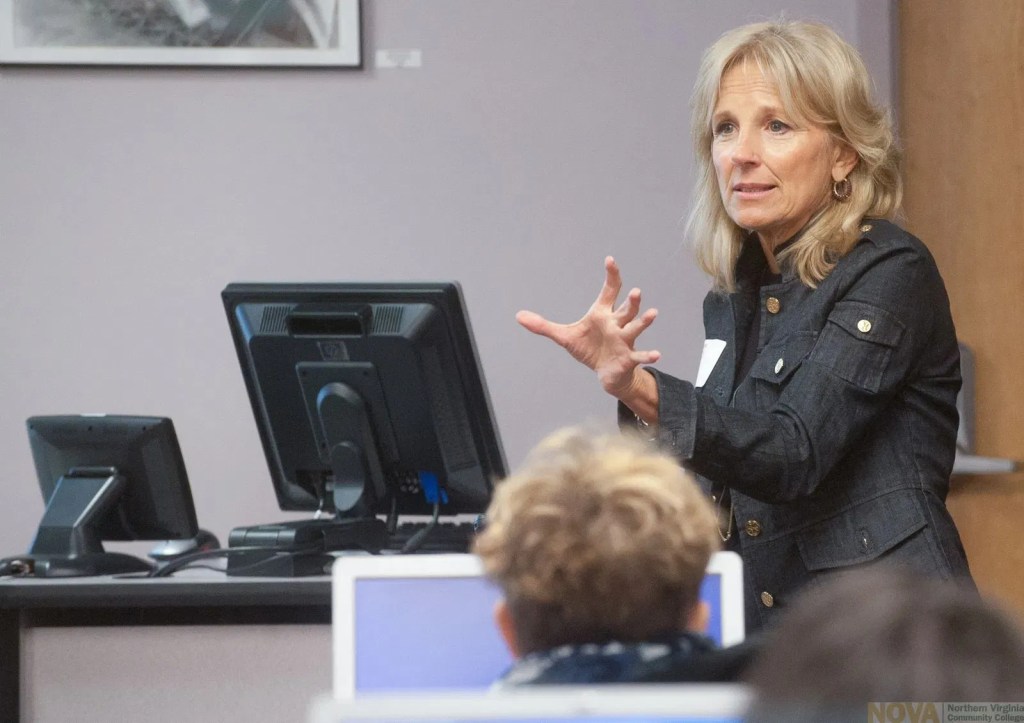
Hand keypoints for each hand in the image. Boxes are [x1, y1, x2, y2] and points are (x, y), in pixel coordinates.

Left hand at [516, 256, 660, 400]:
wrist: (606, 372)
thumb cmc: (589, 349)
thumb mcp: (564, 337)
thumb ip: (543, 326)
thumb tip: (518, 316)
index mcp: (603, 314)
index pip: (610, 290)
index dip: (611, 275)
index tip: (610, 260)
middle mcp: (617, 324)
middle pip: (626, 309)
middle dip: (631, 301)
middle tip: (635, 291)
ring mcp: (625, 340)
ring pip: (635, 327)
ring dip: (643, 321)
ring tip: (652, 313)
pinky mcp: (629, 357)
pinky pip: (640, 355)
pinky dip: (648, 355)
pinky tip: (657, 354)